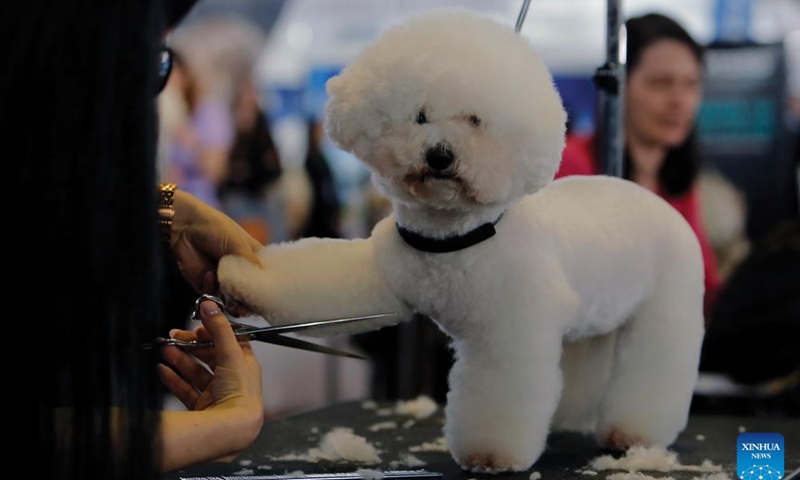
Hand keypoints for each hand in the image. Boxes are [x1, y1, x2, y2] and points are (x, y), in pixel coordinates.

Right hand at [157, 300, 263, 469]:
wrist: (233, 429)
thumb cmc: (241, 396)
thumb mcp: (231, 354)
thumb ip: (219, 328)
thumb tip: (210, 305)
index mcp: (246, 366)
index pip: (229, 343)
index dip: (214, 332)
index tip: (198, 325)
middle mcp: (233, 380)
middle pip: (209, 357)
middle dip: (191, 345)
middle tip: (175, 336)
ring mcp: (217, 395)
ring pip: (195, 372)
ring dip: (180, 359)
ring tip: (165, 349)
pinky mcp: (202, 408)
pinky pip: (185, 390)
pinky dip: (174, 379)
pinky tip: (162, 370)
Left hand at [169, 190, 262, 294]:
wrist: (184, 226)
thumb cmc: (216, 228)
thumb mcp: (239, 244)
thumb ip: (253, 264)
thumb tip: (266, 283)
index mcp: (251, 257)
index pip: (264, 275)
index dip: (267, 285)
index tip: (270, 295)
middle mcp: (238, 269)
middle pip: (248, 290)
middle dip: (249, 299)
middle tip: (249, 305)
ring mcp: (222, 278)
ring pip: (231, 298)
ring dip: (232, 300)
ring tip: (234, 301)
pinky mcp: (205, 283)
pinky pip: (212, 295)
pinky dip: (211, 287)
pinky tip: (209, 274)